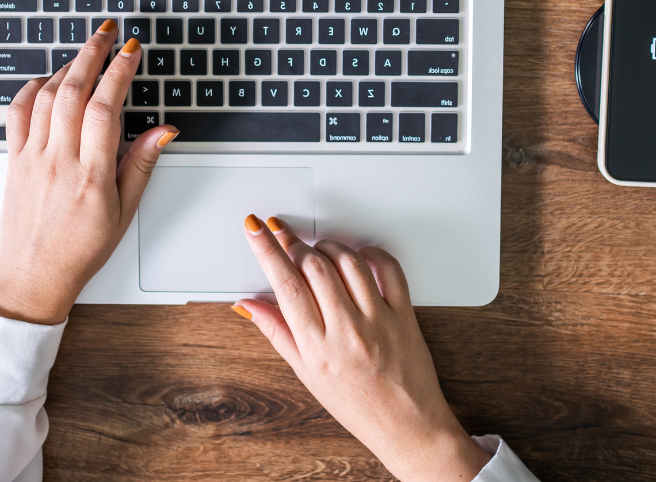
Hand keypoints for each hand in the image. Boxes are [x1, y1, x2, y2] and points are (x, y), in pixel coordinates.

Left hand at [0, 21, 177, 324]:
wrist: (35, 278)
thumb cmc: (82, 249)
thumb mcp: (125, 211)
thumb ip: (142, 164)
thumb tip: (163, 130)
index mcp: (91, 174)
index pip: (106, 108)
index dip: (120, 71)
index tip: (132, 50)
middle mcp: (58, 161)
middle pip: (74, 91)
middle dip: (92, 54)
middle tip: (108, 32)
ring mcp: (31, 159)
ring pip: (46, 97)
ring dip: (67, 67)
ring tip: (86, 52)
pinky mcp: (13, 161)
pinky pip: (17, 114)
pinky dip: (32, 89)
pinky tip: (48, 80)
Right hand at [235, 217, 490, 481]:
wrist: (407, 426)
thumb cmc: (357, 406)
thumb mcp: (306, 374)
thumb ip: (277, 332)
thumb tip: (248, 304)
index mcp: (317, 348)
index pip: (285, 284)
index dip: (267, 250)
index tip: (256, 228)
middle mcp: (347, 331)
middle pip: (315, 266)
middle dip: (297, 245)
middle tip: (289, 241)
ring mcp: (378, 320)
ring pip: (348, 261)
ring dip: (330, 246)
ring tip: (321, 251)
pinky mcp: (404, 313)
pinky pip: (388, 267)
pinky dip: (371, 252)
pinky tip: (359, 256)